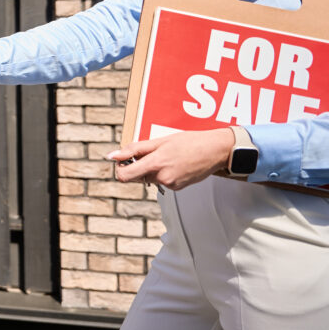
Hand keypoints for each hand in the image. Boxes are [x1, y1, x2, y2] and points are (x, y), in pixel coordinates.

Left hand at [109, 128, 233, 190]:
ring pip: (150, 178)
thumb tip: (113, 156)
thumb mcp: (159, 141)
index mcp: (155, 164)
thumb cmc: (190, 142)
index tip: (123, 160)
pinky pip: (162, 181)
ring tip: (168, 156)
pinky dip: (163, 172)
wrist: (216, 150)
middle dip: (138, 166)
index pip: (124, 176)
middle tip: (150, 153)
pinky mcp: (178, 188)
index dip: (119, 168)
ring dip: (152, 168)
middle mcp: (162, 178)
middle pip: (136, 177)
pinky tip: (175, 163)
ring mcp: (171, 185)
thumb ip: (134, 150)